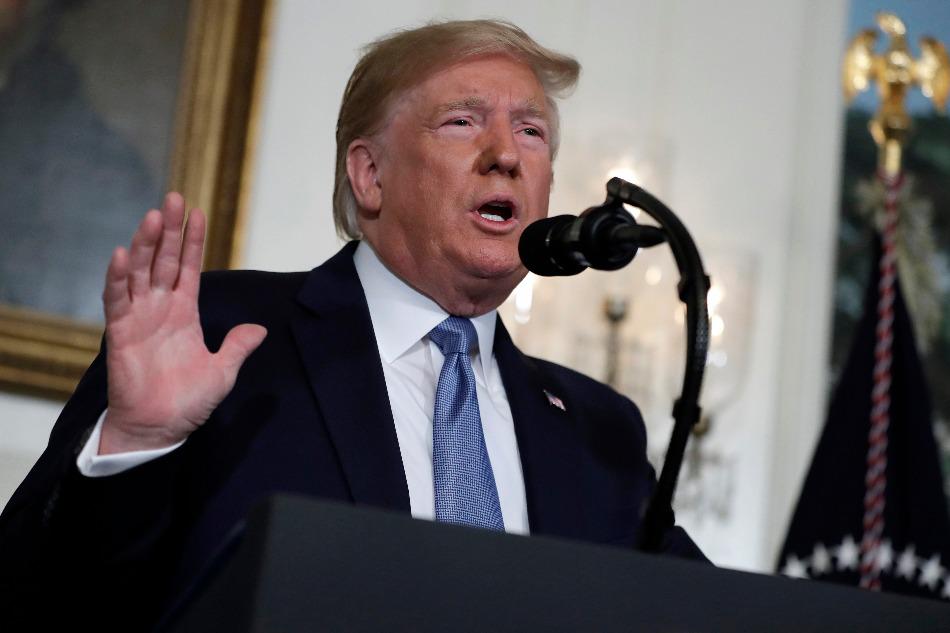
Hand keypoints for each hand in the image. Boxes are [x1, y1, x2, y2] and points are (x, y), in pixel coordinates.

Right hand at [98, 193, 266, 454]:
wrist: (159, 429)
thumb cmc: (187, 402)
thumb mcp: (222, 372)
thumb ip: (238, 347)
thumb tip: (260, 329)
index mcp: (185, 313)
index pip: (189, 268)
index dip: (193, 241)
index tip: (197, 211)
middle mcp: (160, 309)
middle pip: (164, 260)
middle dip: (169, 230)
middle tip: (173, 198)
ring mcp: (139, 317)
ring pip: (140, 272)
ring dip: (145, 244)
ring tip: (154, 217)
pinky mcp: (120, 332)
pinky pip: (117, 299)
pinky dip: (118, 277)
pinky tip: (122, 254)